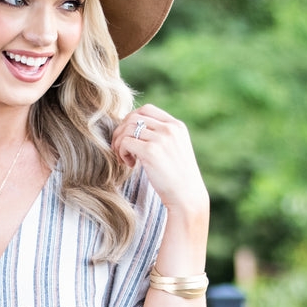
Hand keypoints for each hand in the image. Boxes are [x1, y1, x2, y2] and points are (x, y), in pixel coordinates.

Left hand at [111, 103, 208, 221]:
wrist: (186, 196)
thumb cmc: (178, 178)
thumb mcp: (175, 150)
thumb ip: (161, 137)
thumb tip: (135, 131)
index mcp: (176, 126)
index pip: (147, 110)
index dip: (131, 120)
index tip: (129, 136)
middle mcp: (169, 128)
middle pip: (133, 117)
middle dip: (121, 132)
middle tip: (120, 149)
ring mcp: (161, 139)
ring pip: (127, 129)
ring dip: (120, 143)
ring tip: (125, 159)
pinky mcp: (151, 151)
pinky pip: (125, 142)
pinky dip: (122, 152)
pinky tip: (129, 164)